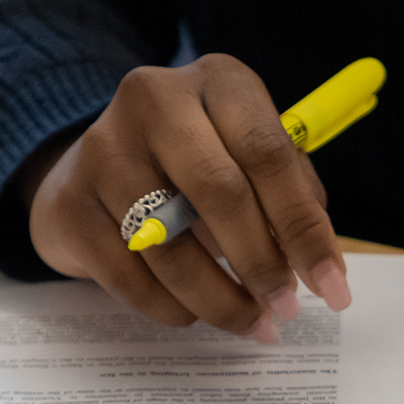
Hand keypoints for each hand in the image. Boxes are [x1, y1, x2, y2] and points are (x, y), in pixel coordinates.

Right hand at [21, 56, 351, 338]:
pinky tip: (192, 312)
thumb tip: (322, 268)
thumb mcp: (248, 160)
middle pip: (220, 192)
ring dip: (220, 300)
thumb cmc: (194, 168)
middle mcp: (154, 100)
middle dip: (262, 265)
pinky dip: (172, 307)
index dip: (305, 228)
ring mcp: (102, 149)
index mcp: (217, 81)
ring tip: (250, 323)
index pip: (269, 154)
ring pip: (170, 245)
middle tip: (286, 311)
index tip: (333, 288)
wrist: (89, 169)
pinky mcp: (70, 203)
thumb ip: (291, 199)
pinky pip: (130, 276)